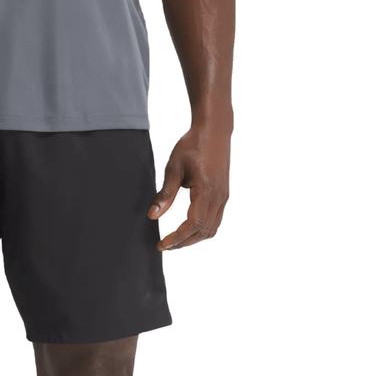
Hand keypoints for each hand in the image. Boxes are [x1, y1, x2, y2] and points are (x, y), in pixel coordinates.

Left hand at [146, 125, 229, 250]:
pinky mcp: (224, 194)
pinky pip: (216, 220)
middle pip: (204, 231)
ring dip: (193, 238)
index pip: (193, 224)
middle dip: (184, 242)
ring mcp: (224, 197)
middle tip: (164, 245)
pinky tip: (188, 227)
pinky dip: (202, 229)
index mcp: (206, 190)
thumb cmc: (192, 145)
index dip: (177, 238)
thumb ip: (165, 194)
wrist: (214, 130)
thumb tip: (152, 216)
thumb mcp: (174, 167)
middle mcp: (219, 197)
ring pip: (212, 228)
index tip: (162, 245)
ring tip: (175, 240)